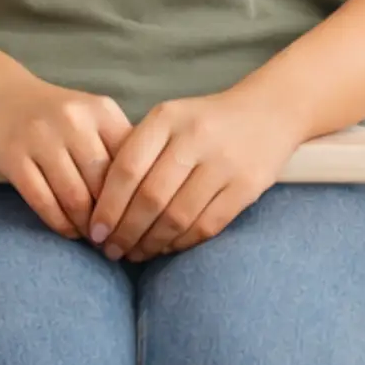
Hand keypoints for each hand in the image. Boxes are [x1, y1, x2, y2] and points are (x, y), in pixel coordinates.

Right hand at [0, 73, 135, 242]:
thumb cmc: (55, 113)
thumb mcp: (92, 117)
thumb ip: (118, 147)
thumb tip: (146, 197)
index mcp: (102, 111)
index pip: (130, 163)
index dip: (137, 199)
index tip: (140, 222)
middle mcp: (74, 120)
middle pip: (103, 184)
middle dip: (112, 220)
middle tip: (117, 241)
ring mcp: (41, 137)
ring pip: (75, 198)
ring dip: (87, 227)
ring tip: (95, 239)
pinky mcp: (13, 156)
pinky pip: (43, 201)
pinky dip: (60, 224)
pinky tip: (69, 231)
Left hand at [87, 88, 306, 262]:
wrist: (269, 111)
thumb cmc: (204, 122)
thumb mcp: (169, 120)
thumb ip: (139, 151)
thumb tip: (102, 206)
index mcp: (167, 118)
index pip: (127, 168)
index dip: (107, 206)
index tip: (95, 231)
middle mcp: (194, 138)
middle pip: (150, 197)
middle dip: (125, 231)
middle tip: (112, 250)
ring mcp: (223, 163)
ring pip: (177, 216)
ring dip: (151, 243)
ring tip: (136, 253)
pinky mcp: (246, 186)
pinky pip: (206, 225)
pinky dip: (181, 243)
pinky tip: (166, 247)